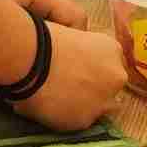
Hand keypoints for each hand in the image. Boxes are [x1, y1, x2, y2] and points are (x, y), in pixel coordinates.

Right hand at [0, 0, 129, 129]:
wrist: (30, 58)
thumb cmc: (43, 36)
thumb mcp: (69, 26)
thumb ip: (80, 40)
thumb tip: (74, 51)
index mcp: (112, 49)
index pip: (111, 63)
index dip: (93, 67)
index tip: (76, 69)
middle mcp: (116, 76)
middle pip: (109, 86)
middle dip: (94, 87)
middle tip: (67, 85)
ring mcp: (102, 101)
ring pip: (99, 107)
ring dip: (84, 104)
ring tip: (59, 99)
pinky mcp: (85, 121)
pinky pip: (79, 121)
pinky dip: (67, 116)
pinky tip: (51, 108)